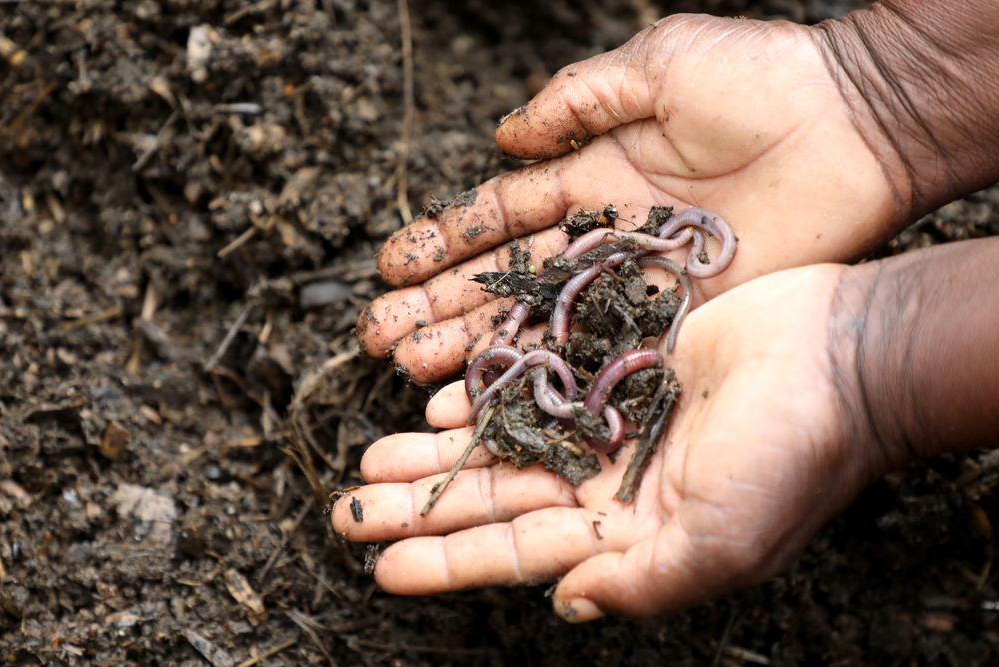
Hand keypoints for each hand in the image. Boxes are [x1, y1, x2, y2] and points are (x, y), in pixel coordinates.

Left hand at [333, 264, 890, 620]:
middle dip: (422, 507)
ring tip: (375, 456)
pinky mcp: (616, 362)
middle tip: (350, 507)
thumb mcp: (721, 541)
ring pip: (504, 440)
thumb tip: (565, 610)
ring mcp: (611, 419)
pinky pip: (536, 378)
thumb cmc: (792, 454)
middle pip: (495, 499)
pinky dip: (488, 390)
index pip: (518, 555)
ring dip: (440, 452)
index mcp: (629, 534)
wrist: (843, 355)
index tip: (381, 568)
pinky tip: (441, 399)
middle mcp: (611, 482)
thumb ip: (640, 584)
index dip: (447, 563)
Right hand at [358, 14, 900, 382]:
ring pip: (537, 322)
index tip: (387, 267)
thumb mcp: (654, 66)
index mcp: (587, 174)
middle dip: (437, 306)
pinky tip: (501, 388)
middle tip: (377, 337)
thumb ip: (576, 102)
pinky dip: (551, 368)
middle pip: (500, 280)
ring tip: (413, 370)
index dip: (440, 242)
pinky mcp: (677, 314)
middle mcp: (599, 235)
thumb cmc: (758, 79)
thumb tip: (502, 136)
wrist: (853, 125)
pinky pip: (601, 346)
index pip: (496, 217)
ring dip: (474, 345)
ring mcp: (634, 282)